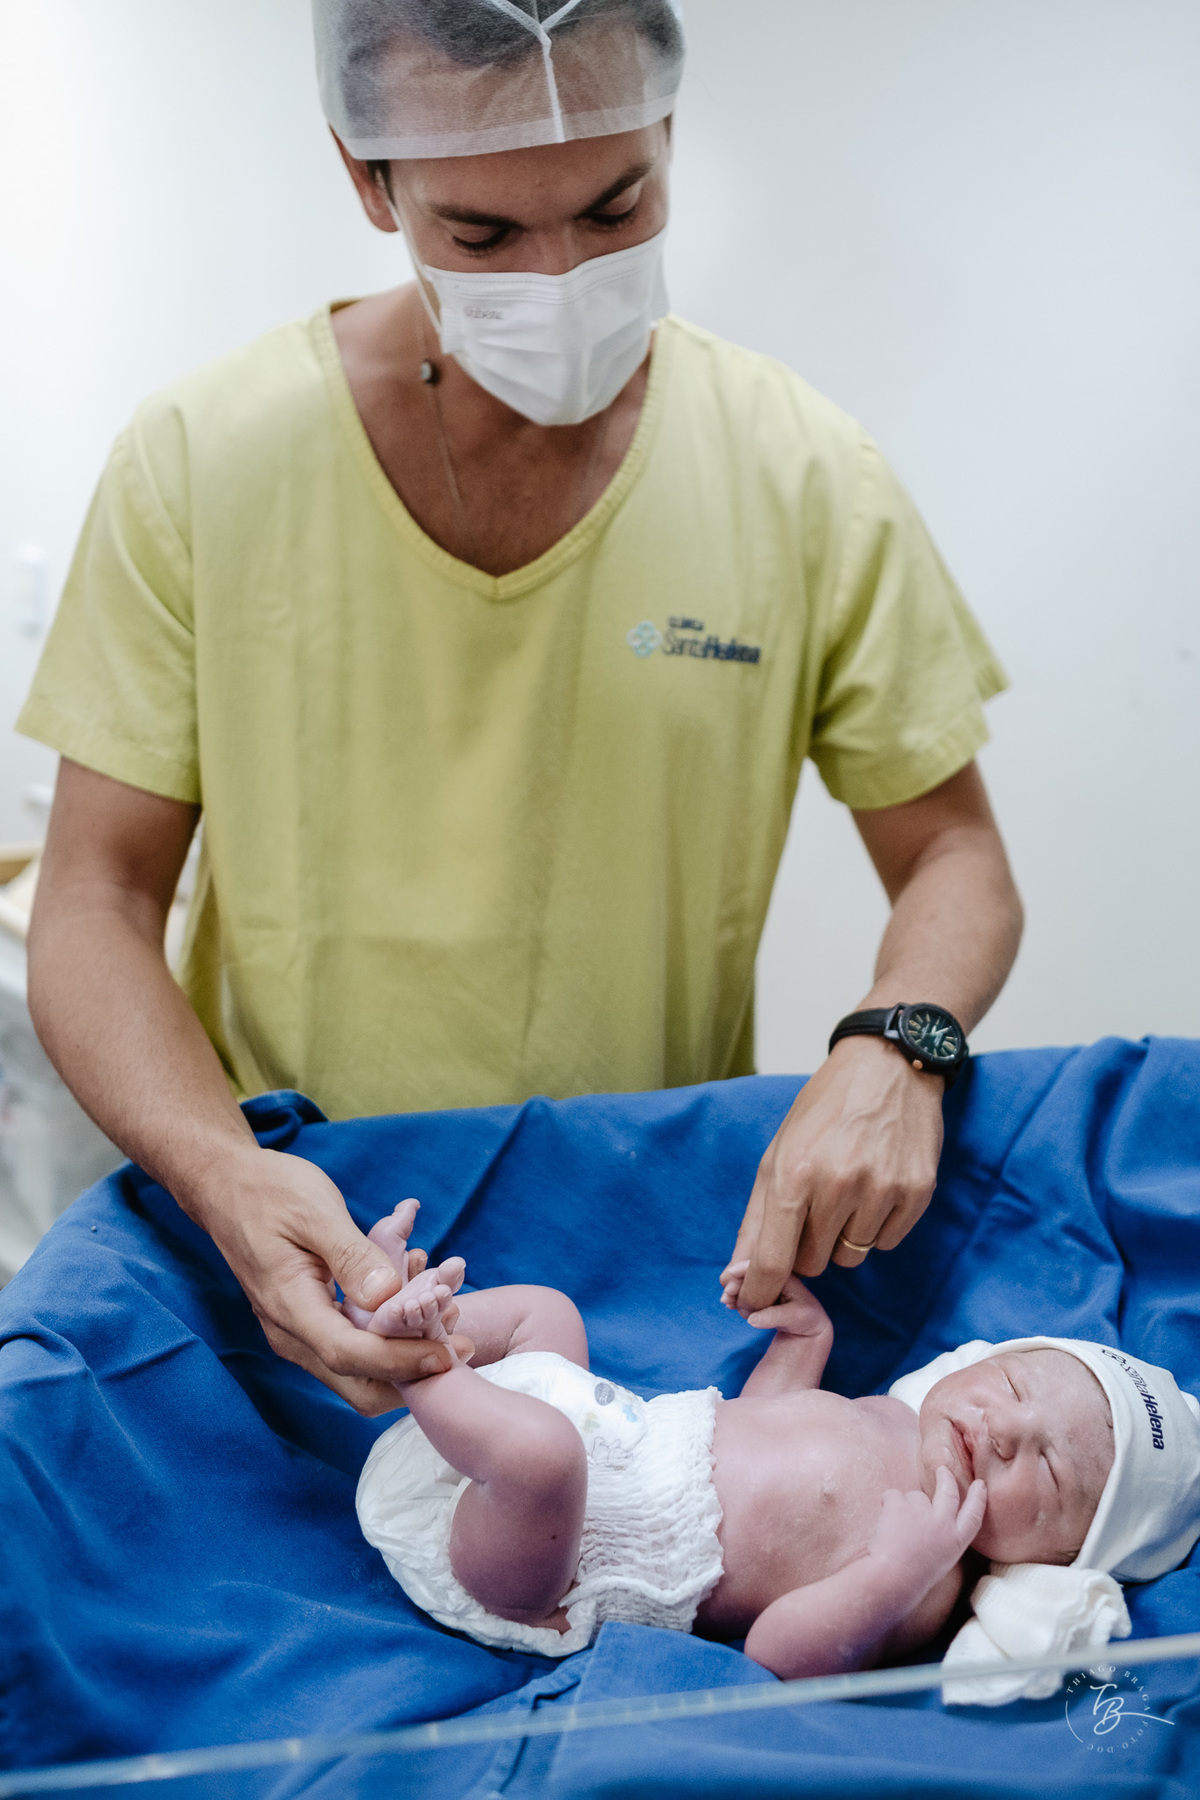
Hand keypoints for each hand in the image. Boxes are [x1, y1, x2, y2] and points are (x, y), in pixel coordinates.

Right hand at [183, 1145, 474, 1414]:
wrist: (227, 1186)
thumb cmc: (270, 1191)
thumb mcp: (316, 1211)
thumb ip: (352, 1255)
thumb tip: (388, 1297)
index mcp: (289, 1307)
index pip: (349, 1355)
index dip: (401, 1361)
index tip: (449, 1354)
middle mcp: (290, 1333)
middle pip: (355, 1383)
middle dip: (410, 1375)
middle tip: (461, 1347)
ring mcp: (297, 1332)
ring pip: (357, 1371)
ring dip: (403, 1356)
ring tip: (447, 1317)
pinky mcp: (309, 1322)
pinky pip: (353, 1345)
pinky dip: (389, 1337)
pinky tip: (418, 1301)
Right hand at [722, 1265, 831, 1336]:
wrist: (810, 1325)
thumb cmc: (805, 1319)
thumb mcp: (793, 1319)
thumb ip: (773, 1318)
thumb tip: (751, 1320)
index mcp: (785, 1275)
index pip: (761, 1265)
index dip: (743, 1273)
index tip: (729, 1286)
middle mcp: (776, 1275)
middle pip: (749, 1273)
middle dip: (734, 1283)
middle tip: (725, 1300)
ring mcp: (769, 1283)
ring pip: (746, 1282)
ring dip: (733, 1291)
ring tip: (727, 1304)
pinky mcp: (764, 1292)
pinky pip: (746, 1291)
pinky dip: (737, 1297)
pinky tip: (730, 1305)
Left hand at [726, 1035, 943, 1311]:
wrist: (888, 1067)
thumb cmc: (824, 1110)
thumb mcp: (778, 1153)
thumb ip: (756, 1219)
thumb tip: (735, 1277)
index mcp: (794, 1173)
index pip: (773, 1259)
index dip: (759, 1290)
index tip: (752, 1304)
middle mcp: (837, 1185)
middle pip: (812, 1263)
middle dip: (805, 1247)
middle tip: (813, 1209)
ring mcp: (881, 1190)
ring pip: (850, 1257)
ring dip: (842, 1237)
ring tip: (847, 1191)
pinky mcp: (916, 1193)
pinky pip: (885, 1243)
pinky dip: (875, 1227)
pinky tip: (874, 1189)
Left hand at [867, 1466, 986, 1590]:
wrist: (894, 1579)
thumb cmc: (913, 1578)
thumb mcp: (939, 1561)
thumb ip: (940, 1540)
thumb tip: (931, 1524)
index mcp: (956, 1541)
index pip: (973, 1515)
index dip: (978, 1498)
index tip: (980, 1485)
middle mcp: (944, 1523)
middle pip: (949, 1492)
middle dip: (947, 1478)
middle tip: (943, 1469)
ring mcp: (924, 1511)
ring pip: (915, 1495)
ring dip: (906, 1505)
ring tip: (896, 1528)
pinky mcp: (902, 1504)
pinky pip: (893, 1495)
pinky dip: (887, 1504)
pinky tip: (884, 1523)